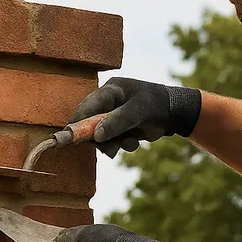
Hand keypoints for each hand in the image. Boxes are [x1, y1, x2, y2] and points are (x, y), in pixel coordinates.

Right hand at [68, 77, 201, 157]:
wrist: (174, 113)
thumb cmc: (156, 105)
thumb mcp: (138, 112)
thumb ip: (116, 122)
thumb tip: (95, 136)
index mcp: (109, 91)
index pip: (86, 107)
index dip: (76, 123)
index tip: (67, 138)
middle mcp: (107, 103)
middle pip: (89, 124)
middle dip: (100, 139)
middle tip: (110, 150)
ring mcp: (111, 115)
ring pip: (100, 136)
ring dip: (113, 144)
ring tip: (131, 143)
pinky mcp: (117, 127)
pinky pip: (111, 141)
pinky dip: (121, 145)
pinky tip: (135, 141)